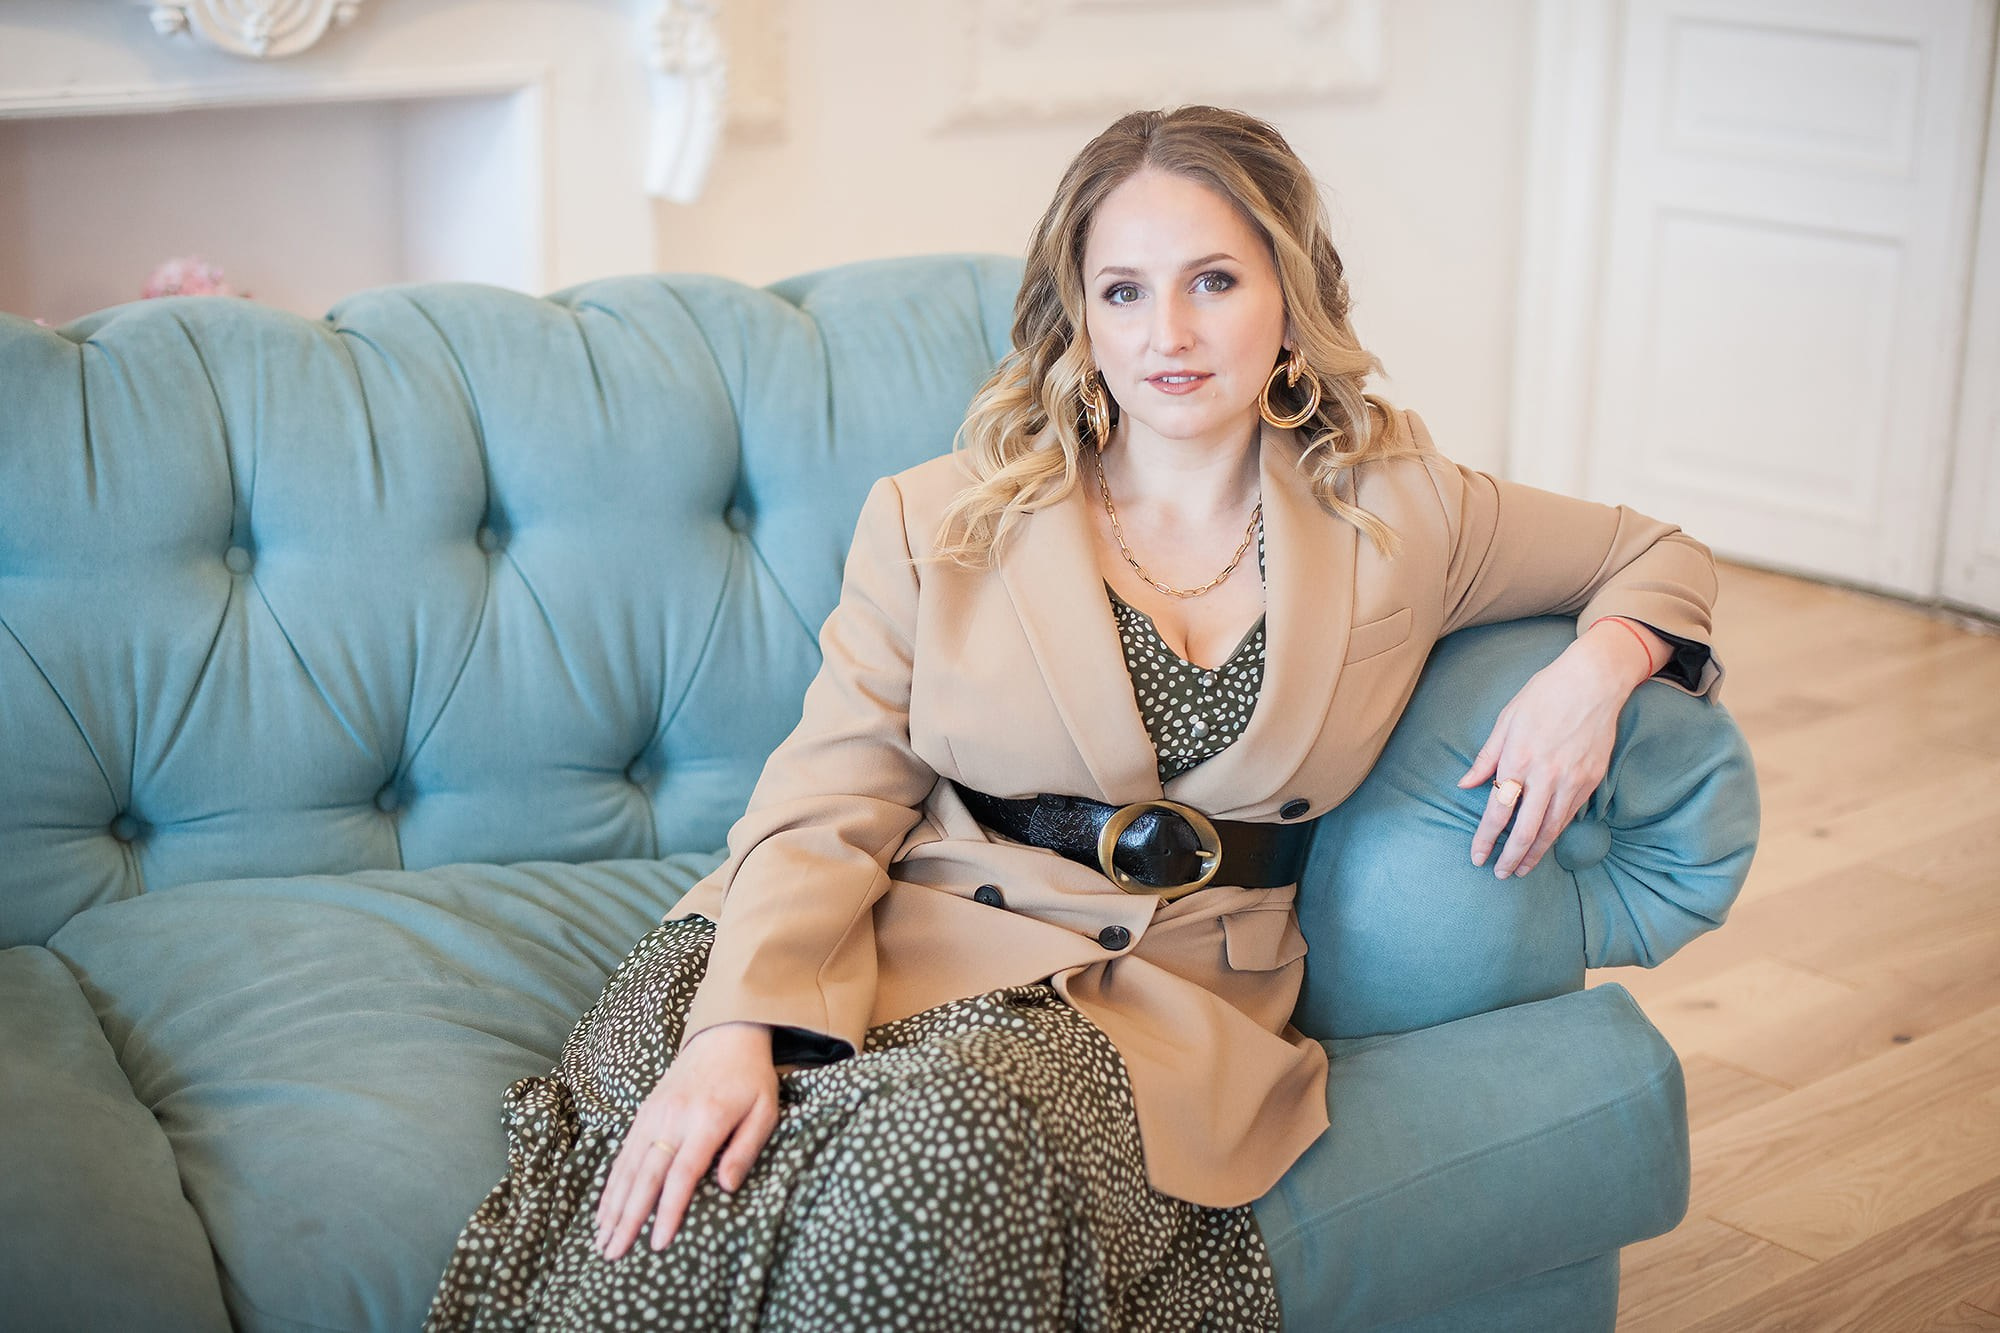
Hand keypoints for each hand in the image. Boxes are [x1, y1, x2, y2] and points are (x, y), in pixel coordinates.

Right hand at [593, 1020, 778, 1258]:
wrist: (726, 1035)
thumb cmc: (750, 1079)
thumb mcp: (765, 1111)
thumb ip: (746, 1149)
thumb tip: (726, 1188)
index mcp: (707, 1119)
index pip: (683, 1173)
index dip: (669, 1210)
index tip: (657, 1243)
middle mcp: (674, 1117)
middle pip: (647, 1175)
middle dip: (628, 1218)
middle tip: (613, 1254)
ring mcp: (654, 1114)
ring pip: (628, 1166)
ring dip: (612, 1205)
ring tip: (601, 1240)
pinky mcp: (644, 1112)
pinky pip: (623, 1153)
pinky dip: (611, 1184)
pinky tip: (603, 1209)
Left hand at [1455, 628, 1645, 877]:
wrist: (1593, 681)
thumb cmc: (1544, 695)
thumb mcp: (1506, 720)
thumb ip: (1486, 757)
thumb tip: (1465, 785)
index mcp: (1517, 759)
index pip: (1497, 811)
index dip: (1485, 839)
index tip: (1477, 857)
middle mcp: (1545, 776)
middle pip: (1525, 830)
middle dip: (1510, 858)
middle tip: (1500, 874)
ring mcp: (1572, 780)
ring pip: (1551, 829)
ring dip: (1535, 853)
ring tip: (1522, 868)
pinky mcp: (1592, 780)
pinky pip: (1570, 815)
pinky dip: (1555, 833)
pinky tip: (1545, 842)